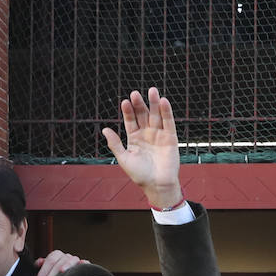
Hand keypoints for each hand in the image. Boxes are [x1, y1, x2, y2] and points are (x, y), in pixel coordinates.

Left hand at [33, 249, 85, 275]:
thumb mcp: (47, 273)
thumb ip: (43, 267)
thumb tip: (38, 263)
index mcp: (58, 256)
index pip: (51, 259)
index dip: (44, 269)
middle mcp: (67, 257)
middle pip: (60, 260)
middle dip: (52, 273)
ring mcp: (77, 262)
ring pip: (72, 260)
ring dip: (67, 265)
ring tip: (62, 271)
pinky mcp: (86, 267)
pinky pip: (86, 264)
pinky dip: (83, 264)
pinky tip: (80, 267)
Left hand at [102, 88, 182, 207]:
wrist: (156, 185)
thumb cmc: (139, 174)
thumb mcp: (124, 158)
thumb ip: (115, 144)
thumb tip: (105, 129)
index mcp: (134, 138)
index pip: (131, 121)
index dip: (128, 111)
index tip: (124, 102)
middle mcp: (147, 134)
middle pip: (143, 115)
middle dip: (139, 104)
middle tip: (135, 93)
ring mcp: (159, 134)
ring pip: (156, 115)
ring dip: (154, 103)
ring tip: (151, 91)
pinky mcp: (171, 138)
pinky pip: (169, 122)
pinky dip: (167, 112)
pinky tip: (163, 101)